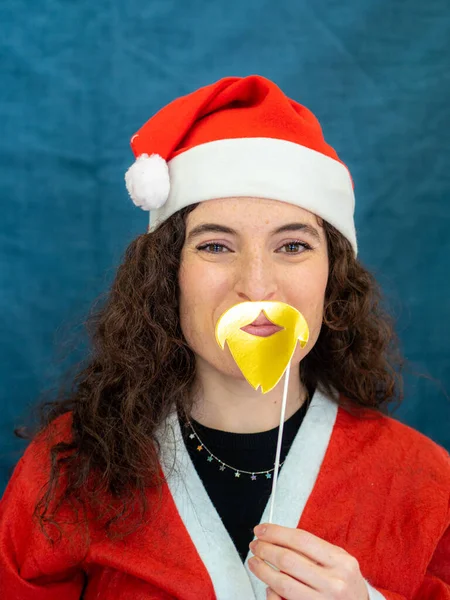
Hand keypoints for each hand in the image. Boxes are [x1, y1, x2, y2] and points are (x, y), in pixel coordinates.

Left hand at [248, 524, 368, 599]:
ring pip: (282, 583)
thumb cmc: (345, 584)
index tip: (261, 530)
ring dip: (262, 570)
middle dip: (265, 549)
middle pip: (288, 560)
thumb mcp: (339, 561)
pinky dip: (271, 593)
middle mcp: (334, 582)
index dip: (276, 532)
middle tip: (255, 545)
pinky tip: (267, 586)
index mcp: (340, 562)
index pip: (301, 540)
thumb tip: (278, 537)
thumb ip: (315, 550)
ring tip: (254, 561)